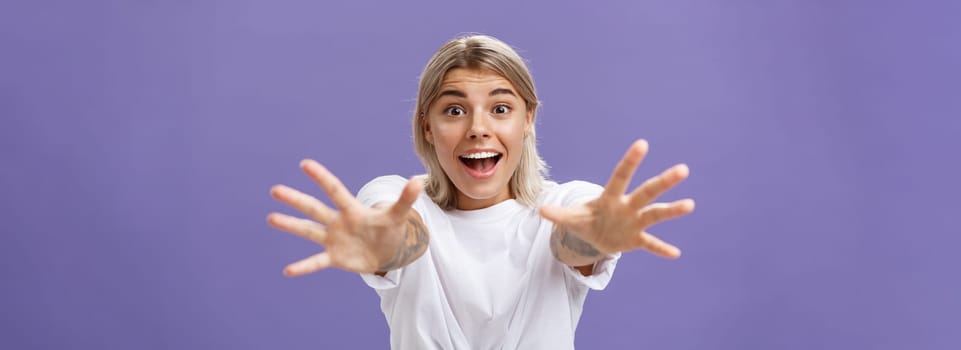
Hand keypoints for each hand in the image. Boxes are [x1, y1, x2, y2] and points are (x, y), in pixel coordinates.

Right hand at [267, 159, 422, 275]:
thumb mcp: (398, 216)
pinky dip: (303, 266)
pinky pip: (316, 262)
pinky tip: (287, 271)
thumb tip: (418, 180)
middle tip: (275, 190)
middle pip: (314, 208)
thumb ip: (406, 200)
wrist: (386, 251)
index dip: (322, 178)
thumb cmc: (389, 229)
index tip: (305, 164)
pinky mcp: (334, 257)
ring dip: (290, 225)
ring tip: (271, 218)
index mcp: (352, 210)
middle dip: (296, 200)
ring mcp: (333, 239)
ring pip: (308, 231)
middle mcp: (338, 222)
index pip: (335, 190)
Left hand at [540, 140, 694, 259]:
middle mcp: (627, 206)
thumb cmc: (585, 220)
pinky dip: (661, 249)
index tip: (643, 144)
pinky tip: (675, 254)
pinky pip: (651, 244)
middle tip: (683, 169)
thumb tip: (540, 210)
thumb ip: (559, 214)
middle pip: (646, 192)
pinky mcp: (637, 239)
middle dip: (663, 182)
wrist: (594, 237)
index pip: (621, 176)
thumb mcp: (572, 218)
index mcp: (610, 197)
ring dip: (672, 210)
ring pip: (655, 214)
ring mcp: (634, 222)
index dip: (631, 162)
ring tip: (690, 204)